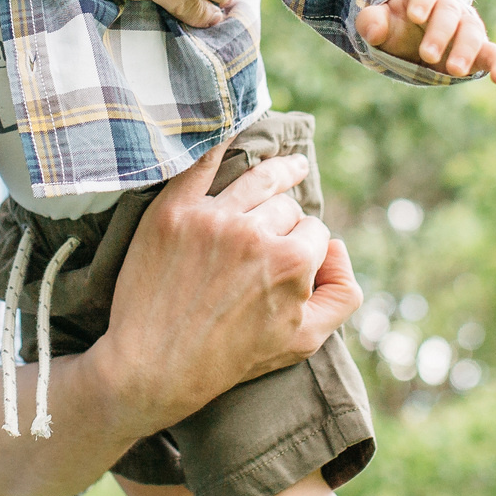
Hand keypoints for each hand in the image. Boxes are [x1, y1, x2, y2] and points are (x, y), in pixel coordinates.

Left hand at [96, 146, 357, 438]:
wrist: (153, 367)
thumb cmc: (230, 359)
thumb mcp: (304, 342)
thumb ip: (342, 294)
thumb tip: (337, 247)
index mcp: (292, 262)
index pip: (314, 231)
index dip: (306, 245)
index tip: (292, 258)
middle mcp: (254, 233)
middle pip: (284, 205)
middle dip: (286, 217)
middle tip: (277, 230)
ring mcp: (210, 218)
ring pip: (255, 180)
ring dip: (275, 172)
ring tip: (287, 166)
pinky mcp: (172, 211)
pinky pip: (199, 162)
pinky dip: (215, 141)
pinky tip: (227, 128)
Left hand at [356, 0, 495, 82]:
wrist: (414, 39)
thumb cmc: (396, 27)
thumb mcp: (379, 22)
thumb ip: (372, 22)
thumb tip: (374, 30)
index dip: (422, 1)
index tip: (415, 16)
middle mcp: (449, 7)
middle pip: (449, 13)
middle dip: (440, 33)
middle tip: (427, 56)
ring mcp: (466, 27)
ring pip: (472, 32)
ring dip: (465, 50)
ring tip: (455, 70)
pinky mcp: (480, 49)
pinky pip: (494, 54)